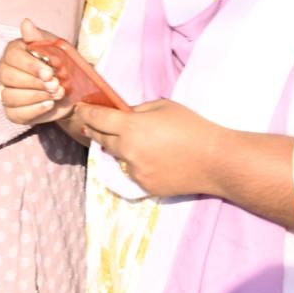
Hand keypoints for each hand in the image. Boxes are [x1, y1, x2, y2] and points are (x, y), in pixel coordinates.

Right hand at [0, 19, 71, 124]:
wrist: (74, 90)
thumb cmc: (61, 65)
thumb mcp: (56, 47)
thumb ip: (39, 37)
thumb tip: (25, 22)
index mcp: (14, 52)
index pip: (11, 56)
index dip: (30, 65)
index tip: (49, 72)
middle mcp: (6, 72)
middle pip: (7, 77)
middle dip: (34, 82)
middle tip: (55, 84)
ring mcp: (7, 93)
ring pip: (9, 96)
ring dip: (36, 96)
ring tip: (55, 94)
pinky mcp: (13, 112)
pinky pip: (15, 114)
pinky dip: (33, 110)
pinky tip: (49, 105)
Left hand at [75, 99, 226, 196]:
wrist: (215, 161)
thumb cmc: (191, 127)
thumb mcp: (162, 106)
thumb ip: (136, 110)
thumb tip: (122, 115)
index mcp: (130, 127)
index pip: (96, 119)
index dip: (85, 113)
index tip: (78, 109)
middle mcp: (127, 150)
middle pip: (100, 139)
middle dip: (94, 130)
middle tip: (91, 124)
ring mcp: (134, 170)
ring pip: (115, 156)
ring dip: (116, 147)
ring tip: (129, 140)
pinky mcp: (144, 185)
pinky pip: (131, 171)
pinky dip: (134, 163)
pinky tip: (149, 158)